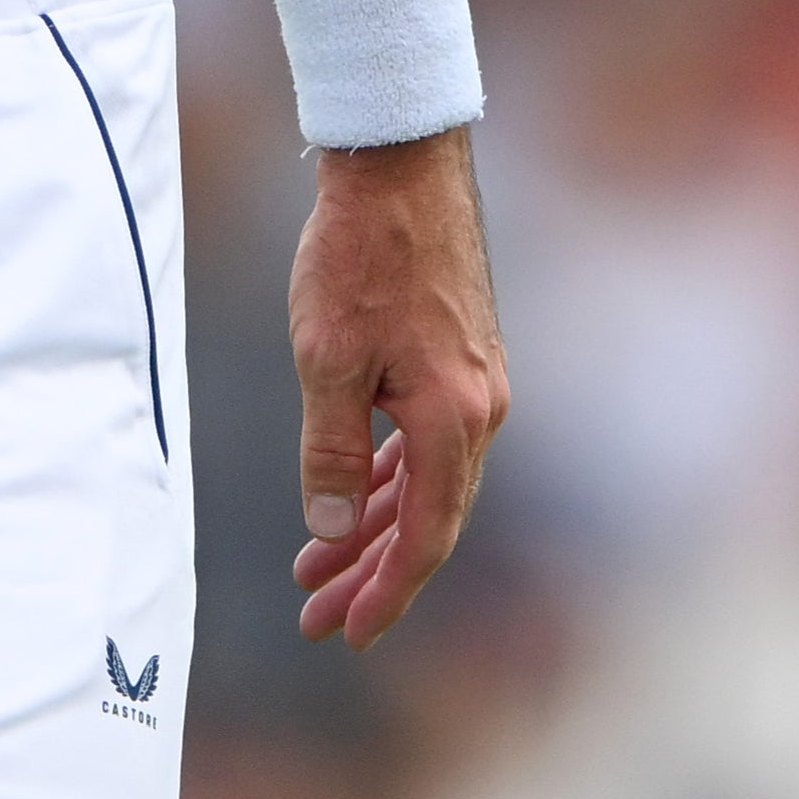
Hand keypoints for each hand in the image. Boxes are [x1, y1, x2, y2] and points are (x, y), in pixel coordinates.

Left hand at [288, 125, 506, 648]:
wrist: (400, 165)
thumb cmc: (359, 255)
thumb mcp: (326, 360)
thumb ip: (330, 451)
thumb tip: (331, 528)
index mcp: (453, 418)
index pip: (426, 536)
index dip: (386, 592)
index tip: (346, 633)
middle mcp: (481, 408)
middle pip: (431, 518)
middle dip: (372, 572)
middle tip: (317, 618)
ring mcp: (476, 381)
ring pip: (428, 480)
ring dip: (375, 524)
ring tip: (317, 565)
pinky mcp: (462, 357)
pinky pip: (428, 440)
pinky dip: (390, 474)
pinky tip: (354, 491)